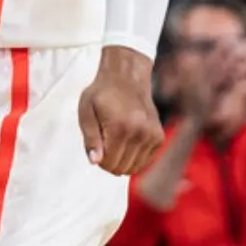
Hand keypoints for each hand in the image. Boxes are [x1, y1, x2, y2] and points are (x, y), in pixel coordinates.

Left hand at [79, 46, 163, 175]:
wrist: (127, 77)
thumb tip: (96, 161)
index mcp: (120, 127)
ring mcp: (152, 135)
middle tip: (105, 142)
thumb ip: (90, 138)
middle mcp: (140, 133)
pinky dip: (135, 157)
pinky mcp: (159, 137)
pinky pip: (145, 161)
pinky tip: (128, 141)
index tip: (97, 146)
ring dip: (123, 159)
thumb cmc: (103, 93)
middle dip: (110, 161)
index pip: (108, 163)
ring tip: (117, 140)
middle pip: (121, 168)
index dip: (99, 160)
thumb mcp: (86, 111)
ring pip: (134, 168)